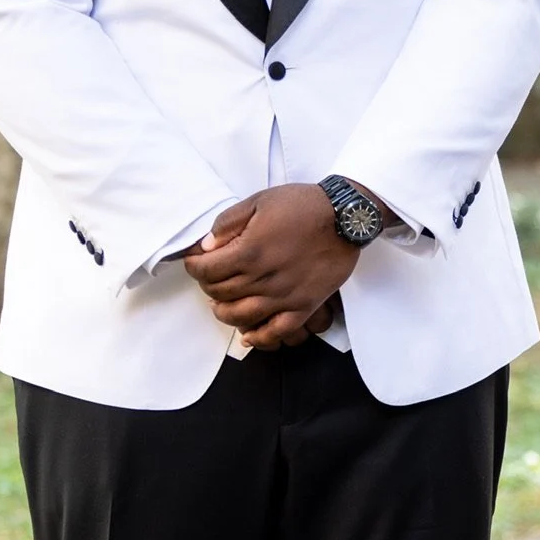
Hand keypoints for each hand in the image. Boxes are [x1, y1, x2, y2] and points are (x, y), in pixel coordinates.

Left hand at [185, 185, 359, 349]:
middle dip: (208, 286)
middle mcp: (263, 278)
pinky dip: (259, 337)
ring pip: (240, 317)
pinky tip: (248, 334)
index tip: (195, 262)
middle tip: (210, 278)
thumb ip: (228, 223)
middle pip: (220, 294)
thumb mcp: (259, 201)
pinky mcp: (303, 306)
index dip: (194, 267)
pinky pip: (276, 332)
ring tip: (222, 304)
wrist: (345, 218)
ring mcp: (284, 296)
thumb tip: (207, 246)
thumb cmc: (302, 205)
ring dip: (224, 313)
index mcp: (249, 251)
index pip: (206, 271)